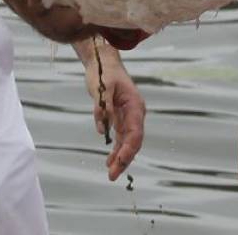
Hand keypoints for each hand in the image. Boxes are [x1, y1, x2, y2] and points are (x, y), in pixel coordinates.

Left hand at [77, 37, 146, 180]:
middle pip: (133, 141)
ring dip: (120, 158)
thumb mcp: (102, 88)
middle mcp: (135, 113)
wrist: (103, 62)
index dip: (127, 150)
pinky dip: (116, 149)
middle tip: (112, 176)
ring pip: (127, 142)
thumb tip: (102, 130)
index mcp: (135, 105)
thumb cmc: (104, 72)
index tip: (118, 162)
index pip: (135, 133)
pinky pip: (120, 138)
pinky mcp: (120, 117)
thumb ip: (103, 108)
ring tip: (111, 173)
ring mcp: (129, 116)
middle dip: (124, 159)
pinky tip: (109, 161)